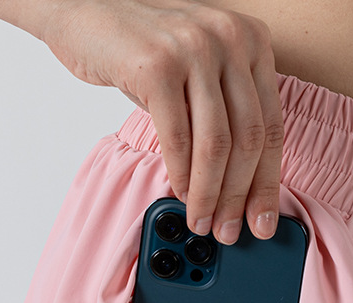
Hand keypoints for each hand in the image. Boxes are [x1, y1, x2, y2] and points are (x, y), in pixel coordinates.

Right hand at [41, 0, 282, 243]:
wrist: (83, 9)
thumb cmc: (144, 52)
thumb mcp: (200, 75)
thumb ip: (225, 115)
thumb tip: (241, 189)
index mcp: (252, 42)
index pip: (270, 126)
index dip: (268, 182)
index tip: (264, 219)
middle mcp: (230, 38)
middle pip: (248, 139)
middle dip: (239, 196)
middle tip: (230, 229)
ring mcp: (194, 47)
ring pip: (216, 144)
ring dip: (210, 193)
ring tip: (202, 220)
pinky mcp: (157, 64)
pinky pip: (178, 138)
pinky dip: (180, 174)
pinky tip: (180, 194)